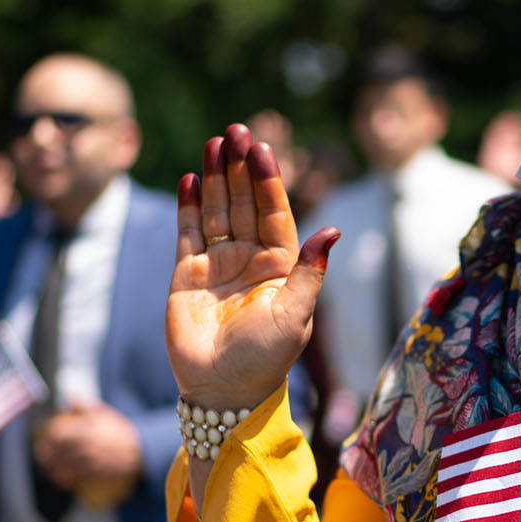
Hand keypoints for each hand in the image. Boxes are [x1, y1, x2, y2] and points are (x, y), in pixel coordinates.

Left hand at [32, 399, 142, 486]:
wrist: (140, 451)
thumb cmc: (120, 432)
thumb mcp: (106, 414)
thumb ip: (86, 406)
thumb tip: (71, 397)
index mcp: (88, 427)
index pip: (59, 431)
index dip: (48, 435)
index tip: (44, 437)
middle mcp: (88, 443)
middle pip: (59, 449)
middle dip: (47, 453)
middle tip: (41, 454)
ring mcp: (92, 458)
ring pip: (65, 464)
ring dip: (53, 467)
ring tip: (48, 468)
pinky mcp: (96, 471)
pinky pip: (76, 476)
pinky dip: (65, 479)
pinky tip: (59, 480)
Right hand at [167, 123, 337, 411]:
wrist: (223, 390)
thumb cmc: (266, 358)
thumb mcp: (295, 314)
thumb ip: (309, 272)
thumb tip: (332, 230)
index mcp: (281, 265)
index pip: (275, 212)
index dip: (268, 179)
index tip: (261, 148)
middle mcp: (250, 258)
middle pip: (246, 202)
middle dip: (240, 167)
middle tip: (235, 131)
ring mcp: (219, 264)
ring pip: (218, 211)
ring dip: (216, 177)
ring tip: (213, 143)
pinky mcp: (188, 275)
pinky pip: (190, 232)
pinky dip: (190, 206)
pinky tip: (190, 179)